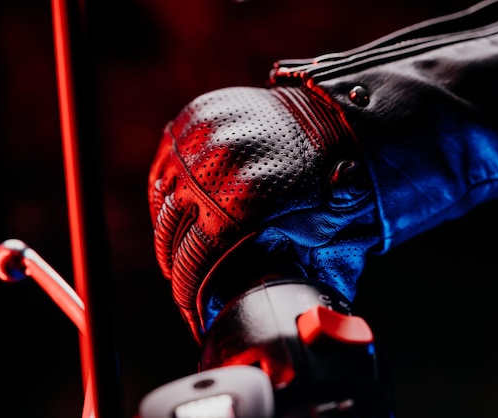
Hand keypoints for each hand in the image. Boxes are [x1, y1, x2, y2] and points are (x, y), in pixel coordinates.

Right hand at [148, 85, 378, 340]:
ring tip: (179, 255)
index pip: (192, 266)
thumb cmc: (333, 186)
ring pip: (162, 206)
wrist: (336, 121)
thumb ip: (301, 280)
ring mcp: (196, 141)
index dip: (189, 298)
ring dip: (168, 237)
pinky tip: (179, 215)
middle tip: (186, 288)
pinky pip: (163, 171)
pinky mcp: (193, 120)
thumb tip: (303, 322)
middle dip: (176, 272)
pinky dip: (167, 197)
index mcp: (241, 206)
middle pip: (170, 239)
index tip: (194, 313)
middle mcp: (209, 171)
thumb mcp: (321, 240)